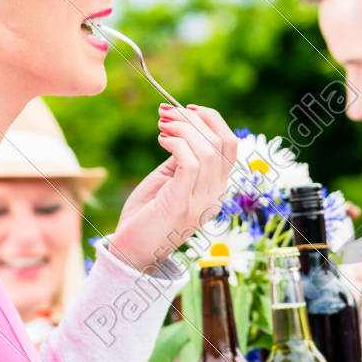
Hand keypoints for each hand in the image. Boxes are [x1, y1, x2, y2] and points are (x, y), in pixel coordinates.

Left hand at [112, 104, 238, 272]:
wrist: (130, 252)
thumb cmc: (146, 214)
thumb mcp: (169, 179)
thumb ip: (183, 157)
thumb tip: (184, 125)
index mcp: (216, 189)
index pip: (230, 146)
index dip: (212, 120)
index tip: (187, 108)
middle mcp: (215, 196)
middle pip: (222, 143)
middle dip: (194, 119)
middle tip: (166, 113)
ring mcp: (201, 202)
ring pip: (207, 150)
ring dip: (183, 129)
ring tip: (162, 126)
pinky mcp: (181, 204)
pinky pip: (191, 163)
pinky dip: (177, 144)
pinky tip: (162, 141)